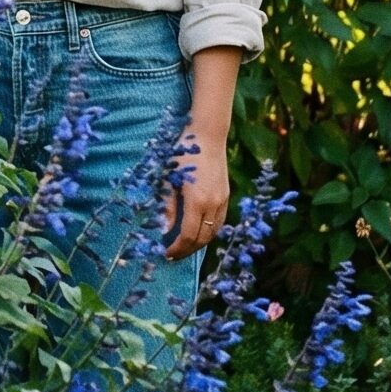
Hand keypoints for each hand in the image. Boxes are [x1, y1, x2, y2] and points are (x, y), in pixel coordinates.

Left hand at [163, 126, 230, 260]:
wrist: (207, 136)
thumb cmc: (182, 155)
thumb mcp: (168, 180)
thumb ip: (167, 207)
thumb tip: (164, 230)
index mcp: (197, 201)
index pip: (188, 236)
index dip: (177, 248)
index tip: (165, 253)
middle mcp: (213, 204)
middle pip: (202, 239)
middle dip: (187, 250)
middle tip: (173, 255)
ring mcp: (222, 201)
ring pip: (213, 232)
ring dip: (199, 243)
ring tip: (184, 247)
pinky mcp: (226, 196)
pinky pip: (219, 222)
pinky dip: (208, 232)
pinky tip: (197, 232)